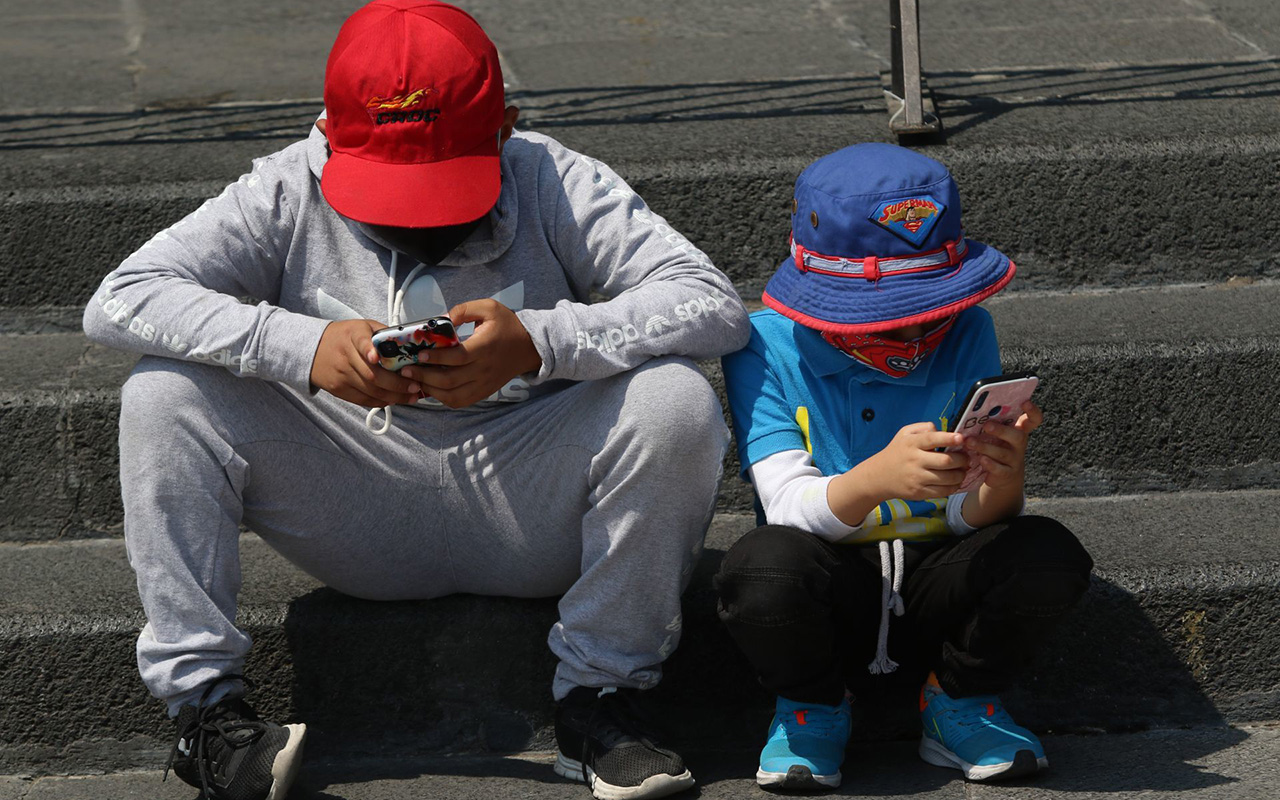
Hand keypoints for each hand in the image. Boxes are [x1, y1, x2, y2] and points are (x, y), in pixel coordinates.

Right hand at [309, 319, 421, 407]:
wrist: (312, 348)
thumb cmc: (345, 336)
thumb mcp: (362, 327)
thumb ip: (383, 334)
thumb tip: (410, 345)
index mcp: (353, 335)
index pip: (360, 341)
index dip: (368, 349)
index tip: (376, 357)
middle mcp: (345, 355)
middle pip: (372, 375)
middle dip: (397, 384)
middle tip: (416, 387)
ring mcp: (340, 375)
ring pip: (370, 391)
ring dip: (394, 396)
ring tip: (411, 396)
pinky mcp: (338, 389)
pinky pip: (362, 399)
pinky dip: (381, 401)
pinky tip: (394, 399)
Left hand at [400, 300, 541, 408]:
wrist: (529, 347)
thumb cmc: (507, 325)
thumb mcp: (489, 307)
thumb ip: (464, 309)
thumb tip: (441, 319)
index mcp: (485, 347)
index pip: (458, 357)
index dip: (437, 358)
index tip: (420, 354)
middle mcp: (484, 369)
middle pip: (451, 380)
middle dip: (425, 376)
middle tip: (407, 369)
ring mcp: (484, 384)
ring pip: (453, 395)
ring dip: (431, 390)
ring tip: (416, 379)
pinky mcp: (483, 392)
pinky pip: (460, 401)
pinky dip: (443, 398)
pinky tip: (432, 388)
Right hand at [864, 422, 969, 500]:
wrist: (879, 476)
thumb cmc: (897, 452)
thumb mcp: (904, 433)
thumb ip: (923, 427)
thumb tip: (943, 430)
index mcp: (911, 444)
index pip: (932, 439)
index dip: (949, 438)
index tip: (962, 438)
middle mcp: (914, 461)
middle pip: (945, 461)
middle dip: (962, 459)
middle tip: (968, 458)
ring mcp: (917, 478)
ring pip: (947, 478)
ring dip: (961, 474)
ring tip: (964, 470)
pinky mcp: (919, 493)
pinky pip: (942, 492)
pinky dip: (954, 487)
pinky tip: (956, 482)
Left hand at [965, 401, 1042, 489]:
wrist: (1003, 476)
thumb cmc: (997, 447)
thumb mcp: (997, 434)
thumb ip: (992, 422)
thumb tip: (973, 410)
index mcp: (1019, 430)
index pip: (1033, 420)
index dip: (1033, 411)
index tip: (1025, 402)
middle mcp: (1019, 444)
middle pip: (1017, 436)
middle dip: (1001, 430)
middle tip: (986, 425)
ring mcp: (1015, 460)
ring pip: (1002, 453)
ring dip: (985, 446)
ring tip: (969, 442)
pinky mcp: (1007, 474)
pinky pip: (999, 469)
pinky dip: (990, 464)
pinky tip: (981, 459)